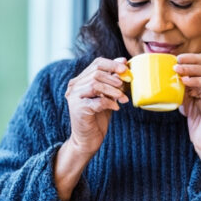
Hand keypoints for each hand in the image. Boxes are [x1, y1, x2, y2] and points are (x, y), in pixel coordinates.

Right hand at [55, 58, 128, 200]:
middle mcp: (74, 87)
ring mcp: (74, 98)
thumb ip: (112, 80)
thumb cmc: (98, 117)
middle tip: (125, 85)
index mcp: (80, 80)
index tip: (125, 68)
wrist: (88, 139)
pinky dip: (109, 103)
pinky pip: (97, 101)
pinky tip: (116, 108)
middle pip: (96, 73)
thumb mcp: (107, 95)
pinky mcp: (78, 109)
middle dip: (114, 78)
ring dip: (113, 90)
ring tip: (122, 98)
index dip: (112, 63)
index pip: (96, 63)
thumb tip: (123, 61)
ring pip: (95, 84)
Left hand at [176, 53, 200, 181]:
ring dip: (192, 70)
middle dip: (191, 61)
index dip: (193, 57)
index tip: (177, 58)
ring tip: (178, 71)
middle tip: (176, 63)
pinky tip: (186, 83)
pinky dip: (198, 81)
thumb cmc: (197, 121)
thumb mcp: (186, 100)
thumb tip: (169, 75)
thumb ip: (182, 87)